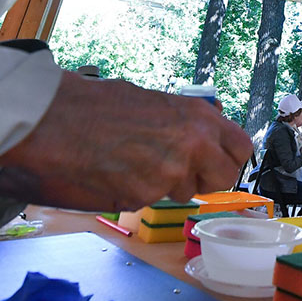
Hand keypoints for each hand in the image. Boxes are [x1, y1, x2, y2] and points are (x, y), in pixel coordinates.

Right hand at [0, 72, 252, 210]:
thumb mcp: (158, 102)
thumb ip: (187, 122)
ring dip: (169, 184)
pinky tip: (120, 170)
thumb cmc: (101, 105)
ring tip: (138, 161)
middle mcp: (193, 144)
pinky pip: (153, 198)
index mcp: (199, 116)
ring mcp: (170, 172)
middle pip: (225, 178)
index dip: (228, 157)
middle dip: (206, 178)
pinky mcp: (145, 194)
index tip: (216, 159)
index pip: (242, 149)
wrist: (59, 119)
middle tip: (183, 169)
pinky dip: (140, 190)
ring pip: (187, 192)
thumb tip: (205, 136)